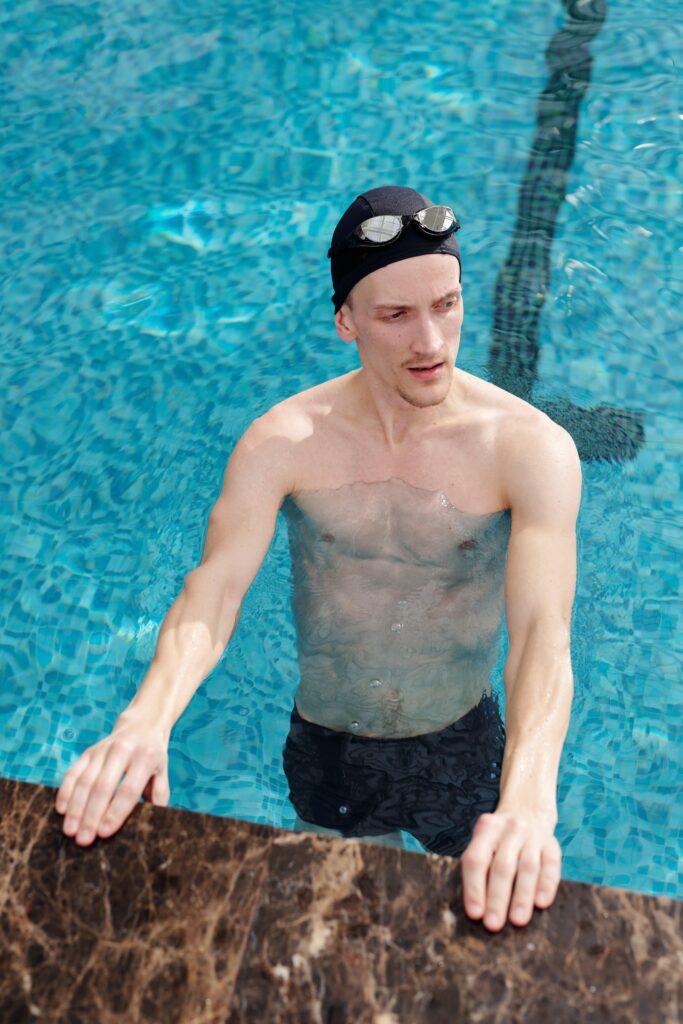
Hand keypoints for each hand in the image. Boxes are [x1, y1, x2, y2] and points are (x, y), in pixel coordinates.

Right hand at [54, 714, 169, 845]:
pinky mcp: (89, 751)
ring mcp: (103, 749)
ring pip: (85, 780)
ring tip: (70, 831)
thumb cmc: (152, 758)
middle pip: (103, 786)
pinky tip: (62, 810)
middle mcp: (123, 750)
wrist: (142, 725)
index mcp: (146, 757)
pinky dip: (66, 791)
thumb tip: (150, 825)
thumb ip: (159, 797)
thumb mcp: (163, 773)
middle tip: (84, 840)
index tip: (104, 833)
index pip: (128, 789)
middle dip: (92, 815)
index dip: (116, 812)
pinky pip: (73, 772)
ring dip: (76, 808)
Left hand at [459, 809, 561, 930]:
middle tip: (493, 924)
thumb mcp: (483, 841)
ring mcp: (532, 835)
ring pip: (527, 867)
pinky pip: (551, 864)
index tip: (475, 914)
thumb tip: (475, 910)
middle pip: (502, 866)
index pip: (476, 859)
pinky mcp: (552, 843)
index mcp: (486, 829)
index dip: (474, 887)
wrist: (527, 808)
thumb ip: (478, 868)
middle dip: (497, 898)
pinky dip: (547, 884)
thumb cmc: (499, 838)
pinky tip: (542, 903)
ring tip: (518, 921)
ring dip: (522, 896)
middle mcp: (509, 829)